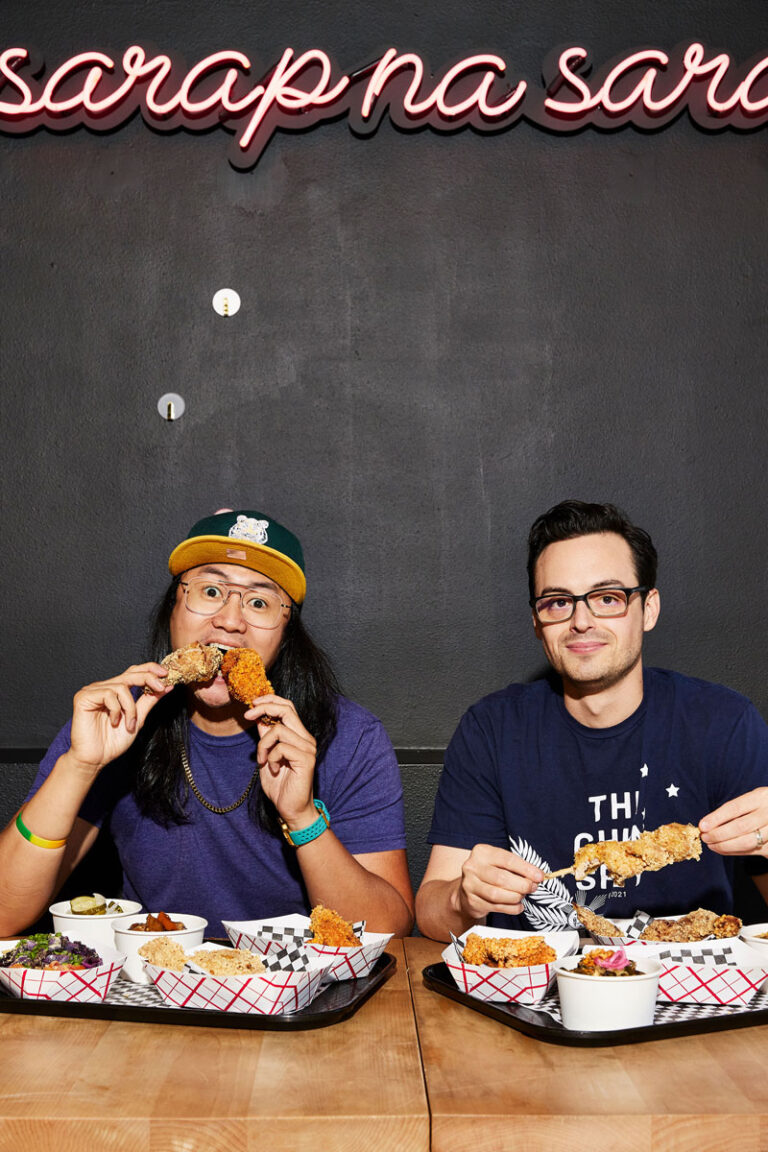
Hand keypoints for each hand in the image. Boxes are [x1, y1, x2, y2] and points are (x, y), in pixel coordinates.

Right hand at [68, 663, 172, 775]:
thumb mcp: (138, 719)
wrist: (96, 758)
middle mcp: (103, 687)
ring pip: (121, 687)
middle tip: (161, 686)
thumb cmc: (113, 741)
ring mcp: (92, 691)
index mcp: (115, 691)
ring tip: (129, 724)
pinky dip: (116, 709)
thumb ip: (149, 701)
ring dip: (130, 708)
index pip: (133, 672)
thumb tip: (167, 686)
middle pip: (129, 674)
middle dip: (148, 678)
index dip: (149, 669)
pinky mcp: (84, 697)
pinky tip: (114, 722)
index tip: (166, 673)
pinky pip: (108, 694)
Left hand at [244, 695, 316, 826]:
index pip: (288, 707)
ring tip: (262, 759)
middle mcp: (306, 739)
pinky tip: (272, 769)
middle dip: (264, 707)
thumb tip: (258, 717)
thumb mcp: (267, 757)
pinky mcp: (306, 759)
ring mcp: (308, 748)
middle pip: (287, 709)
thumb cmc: (280, 786)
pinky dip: (271, 757)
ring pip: (279, 729)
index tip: (252, 704)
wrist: (291, 810)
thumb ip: (266, 738)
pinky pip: (281, 747)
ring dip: (263, 743)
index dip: (270, 700)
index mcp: (299, 736)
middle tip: (248, 715)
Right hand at [451, 844, 543, 921]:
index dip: (526, 869)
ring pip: (497, 894)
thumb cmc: (489, 872)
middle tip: (533, 887)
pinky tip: (518, 906)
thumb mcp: (499, 862)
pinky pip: (496, 907)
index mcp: (481, 852)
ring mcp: (470, 885)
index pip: (507, 860)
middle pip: (501, 878)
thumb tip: (537, 876)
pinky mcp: (472, 901)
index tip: (539, 876)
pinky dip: (511, 908)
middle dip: (522, 885)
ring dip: (516, 897)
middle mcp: (472, 867)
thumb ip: (516, 867)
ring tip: (523, 896)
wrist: (467, 888)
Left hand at [700, 788, 767, 856]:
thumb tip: (709, 823)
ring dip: (724, 846)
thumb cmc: (765, 806)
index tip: (702, 825)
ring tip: (711, 845)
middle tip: (704, 837)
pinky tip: (722, 849)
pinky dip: (734, 852)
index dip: (717, 818)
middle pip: (740, 827)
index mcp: (762, 797)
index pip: (736, 808)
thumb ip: (737, 809)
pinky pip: (751, 851)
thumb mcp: (755, 799)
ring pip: (746, 842)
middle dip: (718, 834)